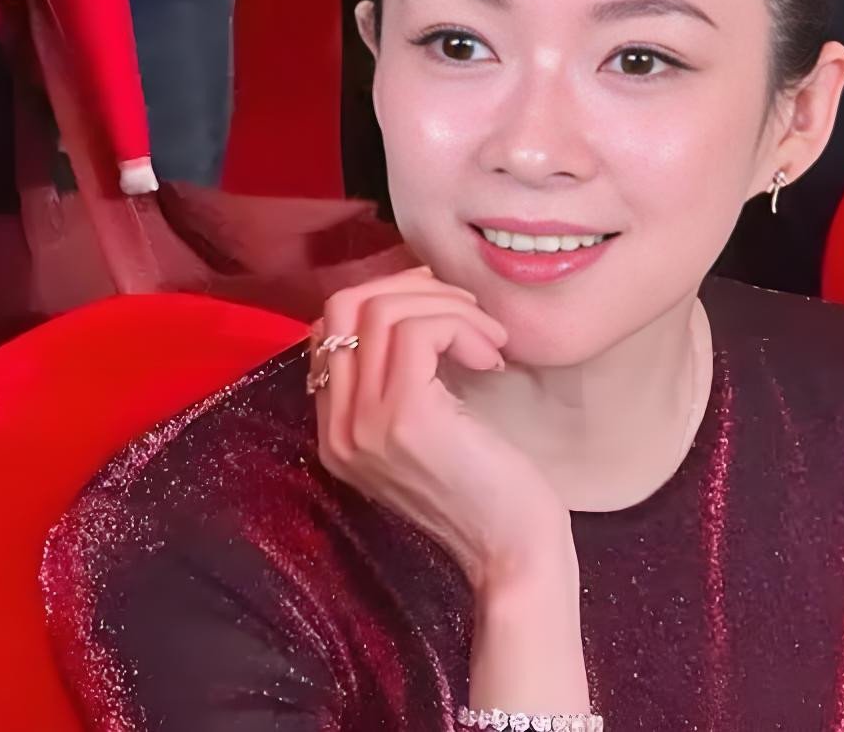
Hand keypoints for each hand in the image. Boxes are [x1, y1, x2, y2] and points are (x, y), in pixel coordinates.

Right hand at [314, 268, 575, 593]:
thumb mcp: (431, 428)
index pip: (329, 327)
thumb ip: (402, 378)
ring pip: (381, 310)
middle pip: (341, 306)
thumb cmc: (488, 490)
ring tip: (489, 339)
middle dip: (410, 287)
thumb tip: (415, 297)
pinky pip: (418, 330)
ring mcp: (364, 424)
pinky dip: (462, 325)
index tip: (445, 311)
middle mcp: (336, 429)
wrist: (515, 555)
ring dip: (448, 306)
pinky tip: (492, 356)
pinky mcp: (404, 418)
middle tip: (466, 310)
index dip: (388, 298)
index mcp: (335, 431)